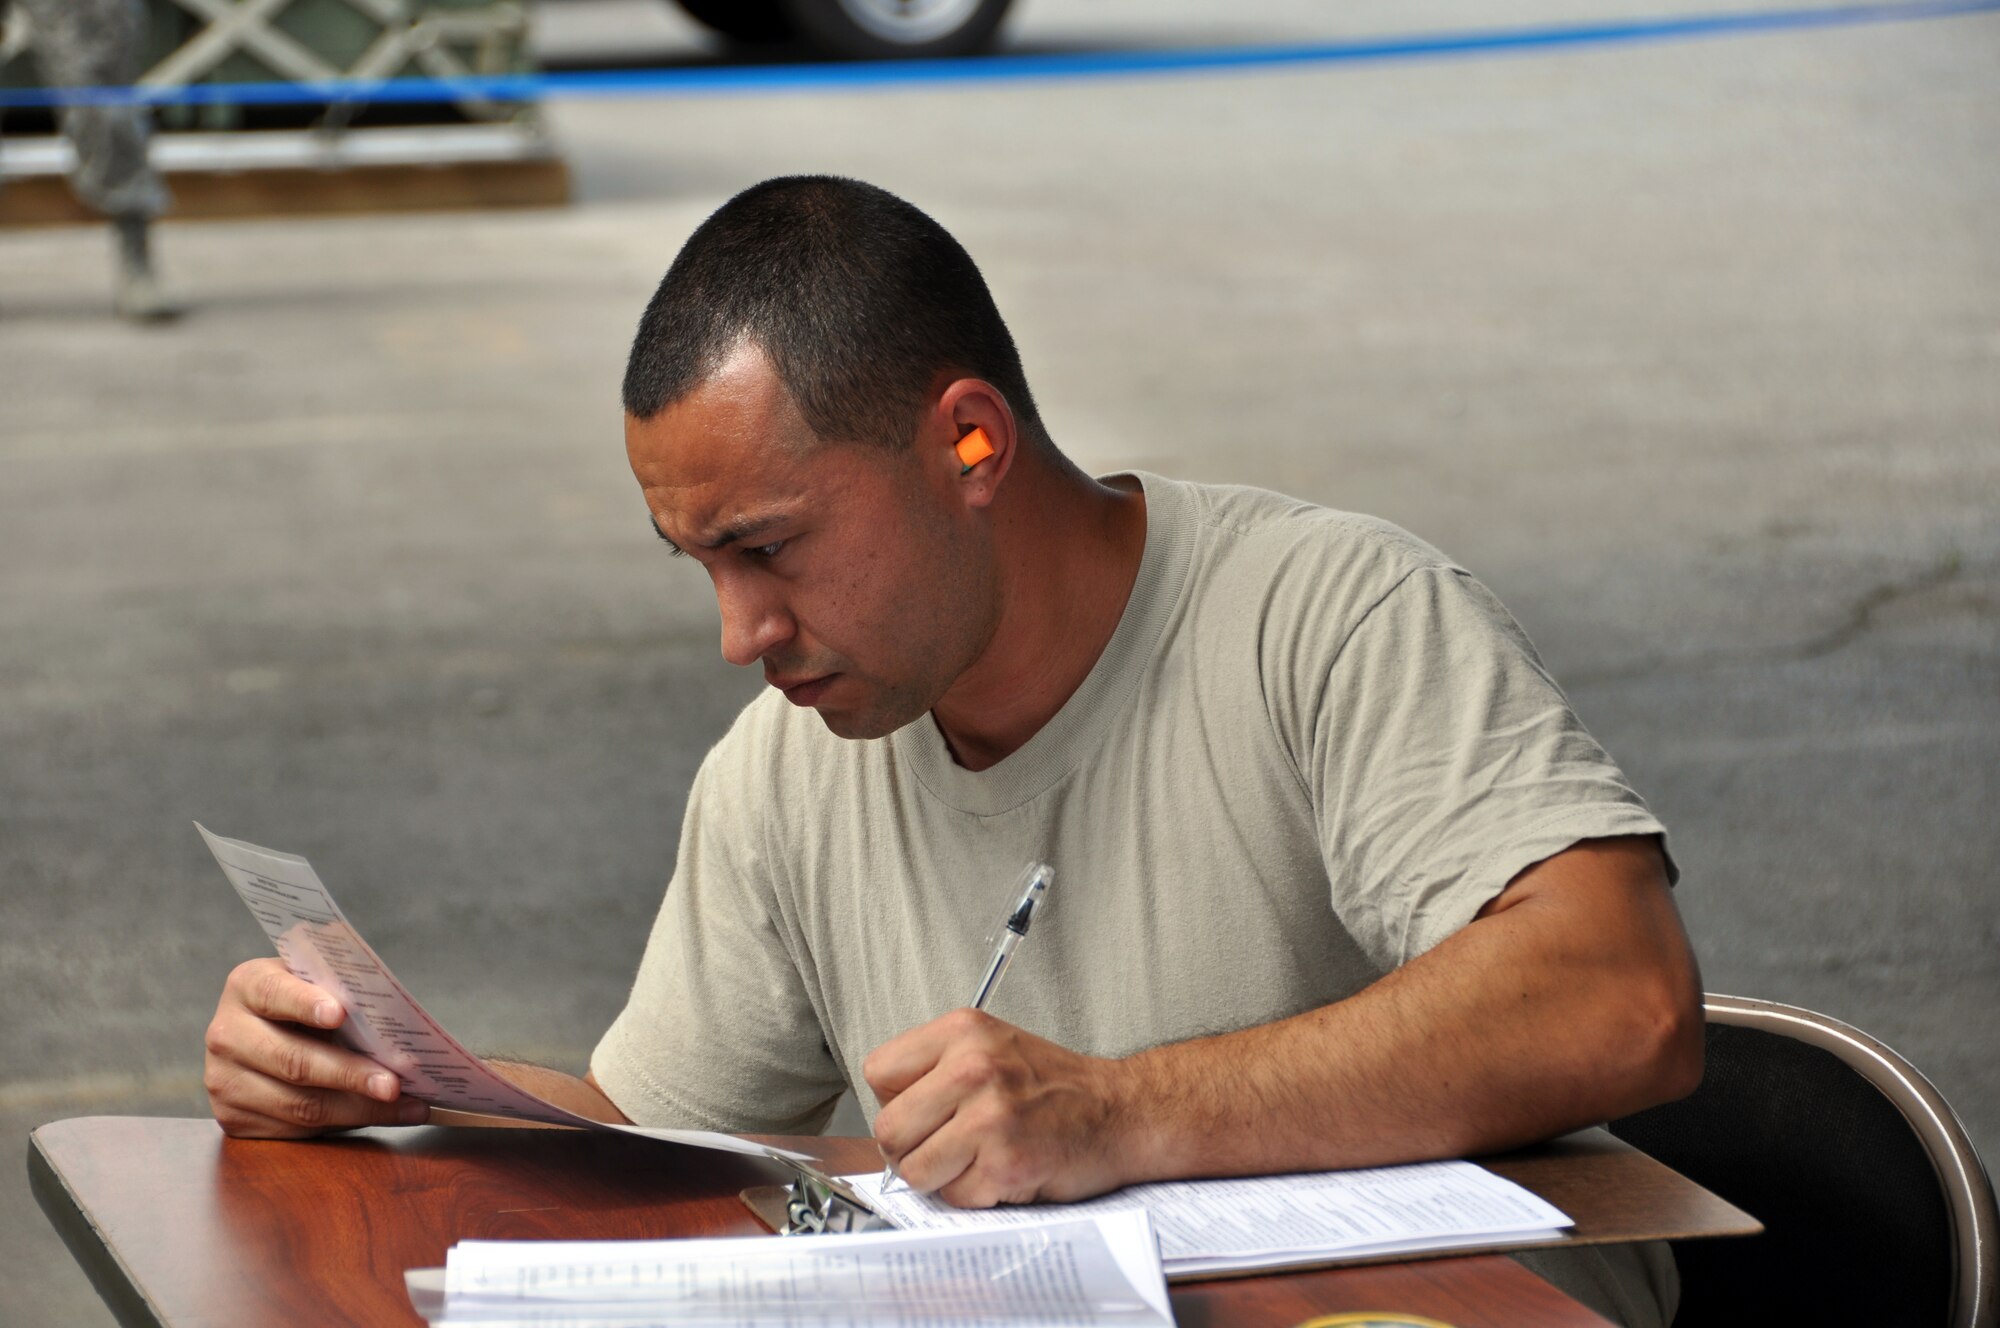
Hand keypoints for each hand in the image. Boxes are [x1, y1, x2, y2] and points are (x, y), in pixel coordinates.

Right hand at [203, 957, 428, 1137]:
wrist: (266, 1034)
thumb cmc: (307, 1002)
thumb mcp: (317, 984)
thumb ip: (340, 992)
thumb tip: (393, 1025)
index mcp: (246, 986)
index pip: (273, 993)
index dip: (305, 1003)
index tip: (340, 1013)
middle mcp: (226, 1033)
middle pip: (292, 1060)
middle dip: (349, 1073)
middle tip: (393, 1084)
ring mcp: (225, 1081)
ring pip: (299, 1104)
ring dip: (359, 1109)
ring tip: (406, 1106)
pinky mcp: (233, 1120)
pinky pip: (296, 1129)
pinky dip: (346, 1124)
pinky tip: (383, 1116)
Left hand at [864, 1009, 1132, 1206]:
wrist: (1120, 1111)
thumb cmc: (1055, 1086)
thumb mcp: (991, 1046)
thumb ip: (936, 1069)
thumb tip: (885, 1116)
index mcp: (963, 1031)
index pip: (878, 1071)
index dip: (896, 1100)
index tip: (923, 1111)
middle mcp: (973, 1067)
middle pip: (889, 1128)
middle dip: (911, 1148)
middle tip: (945, 1146)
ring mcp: (989, 1116)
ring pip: (914, 1170)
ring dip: (942, 1176)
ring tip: (976, 1158)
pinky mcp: (1005, 1163)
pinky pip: (954, 1196)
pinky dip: (975, 1194)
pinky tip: (1002, 1171)